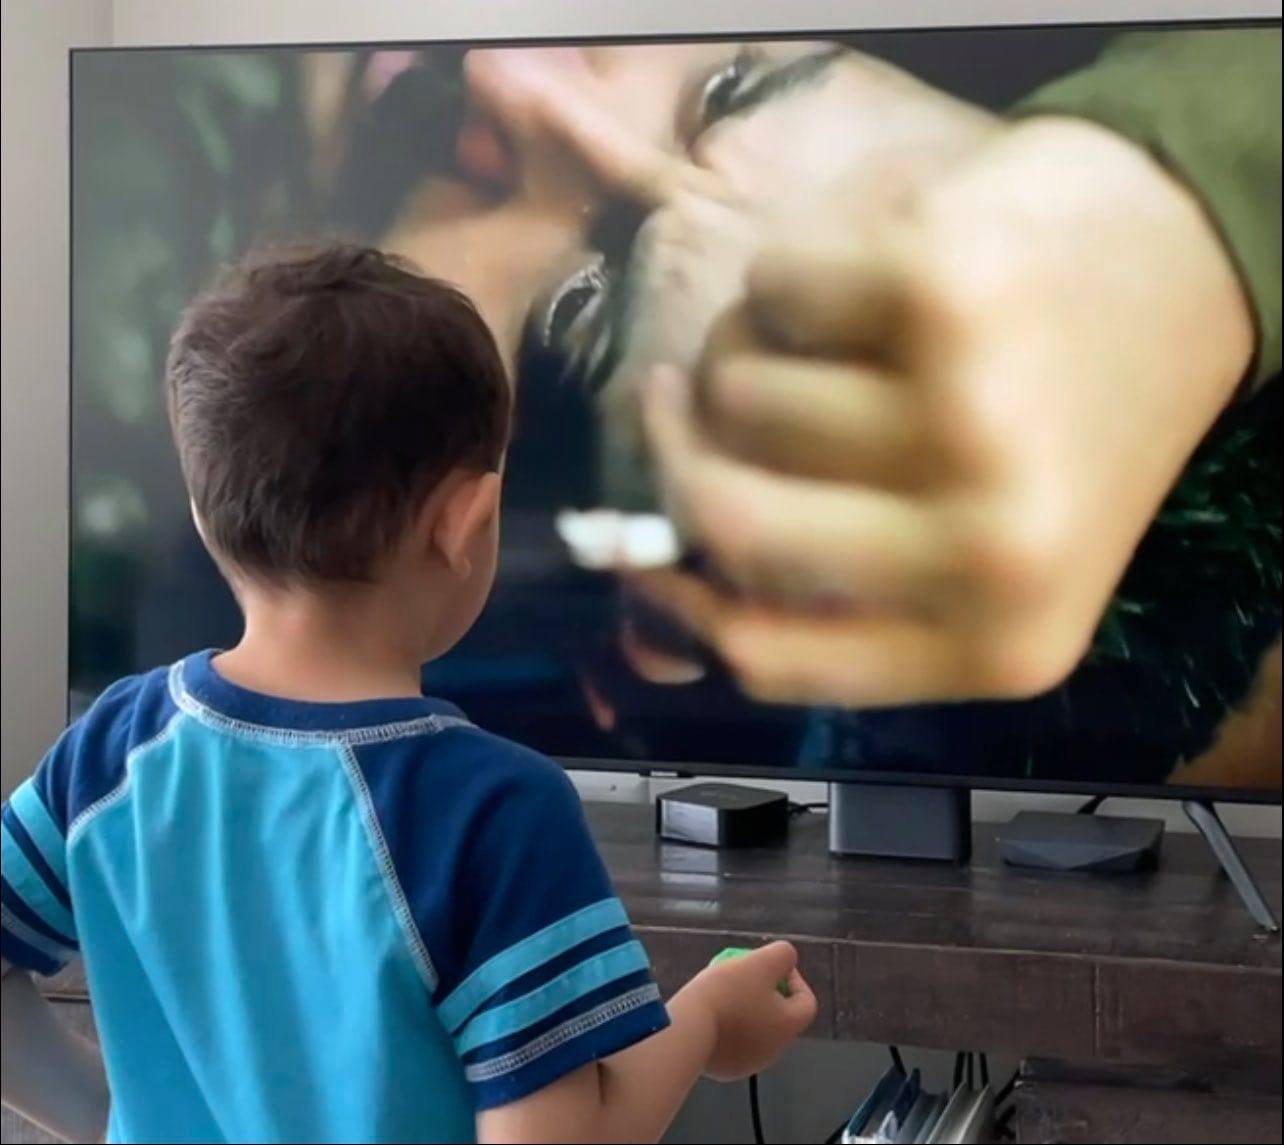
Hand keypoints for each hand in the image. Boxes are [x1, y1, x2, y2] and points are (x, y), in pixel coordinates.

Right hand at [635, 117, 1254, 706]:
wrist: (1189, 270)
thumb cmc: (1059, 426)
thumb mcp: (968, 555)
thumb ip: (823, 604)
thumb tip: (642, 630)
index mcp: (997, 644)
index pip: (766, 656)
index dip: (672, 607)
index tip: (638, 552)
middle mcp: (989, 548)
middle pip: (728, 521)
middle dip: (676, 453)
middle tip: (672, 402)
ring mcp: (969, 415)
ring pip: (737, 395)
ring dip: (742, 356)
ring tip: (813, 340)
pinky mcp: (943, 286)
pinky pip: (766, 290)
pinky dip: (785, 280)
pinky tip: (859, 281)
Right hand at [682, 941, 816, 1080]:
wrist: (687, 1030)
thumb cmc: (727, 993)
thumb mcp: (761, 962)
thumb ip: (783, 955)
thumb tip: (787, 959)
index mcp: (788, 1026)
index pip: (806, 1001)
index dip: (793, 978)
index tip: (769, 965)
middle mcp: (774, 1050)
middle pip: (779, 1015)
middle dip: (764, 993)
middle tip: (742, 976)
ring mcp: (749, 1063)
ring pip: (755, 1029)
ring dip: (745, 1010)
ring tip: (722, 992)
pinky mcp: (726, 1069)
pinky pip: (733, 1042)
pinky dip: (727, 1027)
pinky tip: (709, 1011)